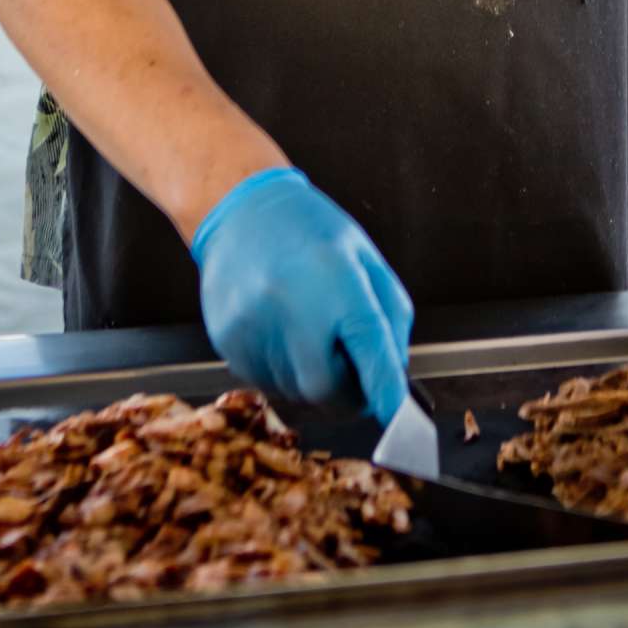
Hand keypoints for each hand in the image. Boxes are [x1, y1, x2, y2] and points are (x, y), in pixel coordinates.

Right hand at [189, 168, 413, 422]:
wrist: (239, 210)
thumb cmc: (308, 230)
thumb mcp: (365, 257)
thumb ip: (389, 315)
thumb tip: (393, 373)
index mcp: (335, 279)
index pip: (369, 350)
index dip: (387, 392)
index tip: (398, 418)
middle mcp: (291, 306)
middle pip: (327, 390)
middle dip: (348, 392)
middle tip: (353, 369)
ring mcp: (254, 327)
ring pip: (297, 392)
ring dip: (315, 379)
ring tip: (309, 330)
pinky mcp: (228, 342)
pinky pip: (267, 382)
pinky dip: (285, 371)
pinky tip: (282, 331)